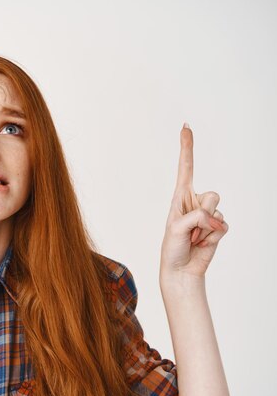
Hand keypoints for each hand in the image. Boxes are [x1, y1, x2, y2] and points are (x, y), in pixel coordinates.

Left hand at [159, 123, 228, 281]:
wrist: (181, 269)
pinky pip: (224, 225)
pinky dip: (213, 237)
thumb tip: (216, 218)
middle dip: (203, 213)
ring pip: (219, 210)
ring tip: (194, 237)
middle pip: (212, 195)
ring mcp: (208, 214)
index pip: (186, 168)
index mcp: (180, 197)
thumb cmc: (172, 248)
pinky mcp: (218, 227)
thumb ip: (196, 216)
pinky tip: (202, 243)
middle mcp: (195, 202)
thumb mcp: (176, 229)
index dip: (187, 147)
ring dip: (206, 228)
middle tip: (189, 230)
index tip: (186, 127)